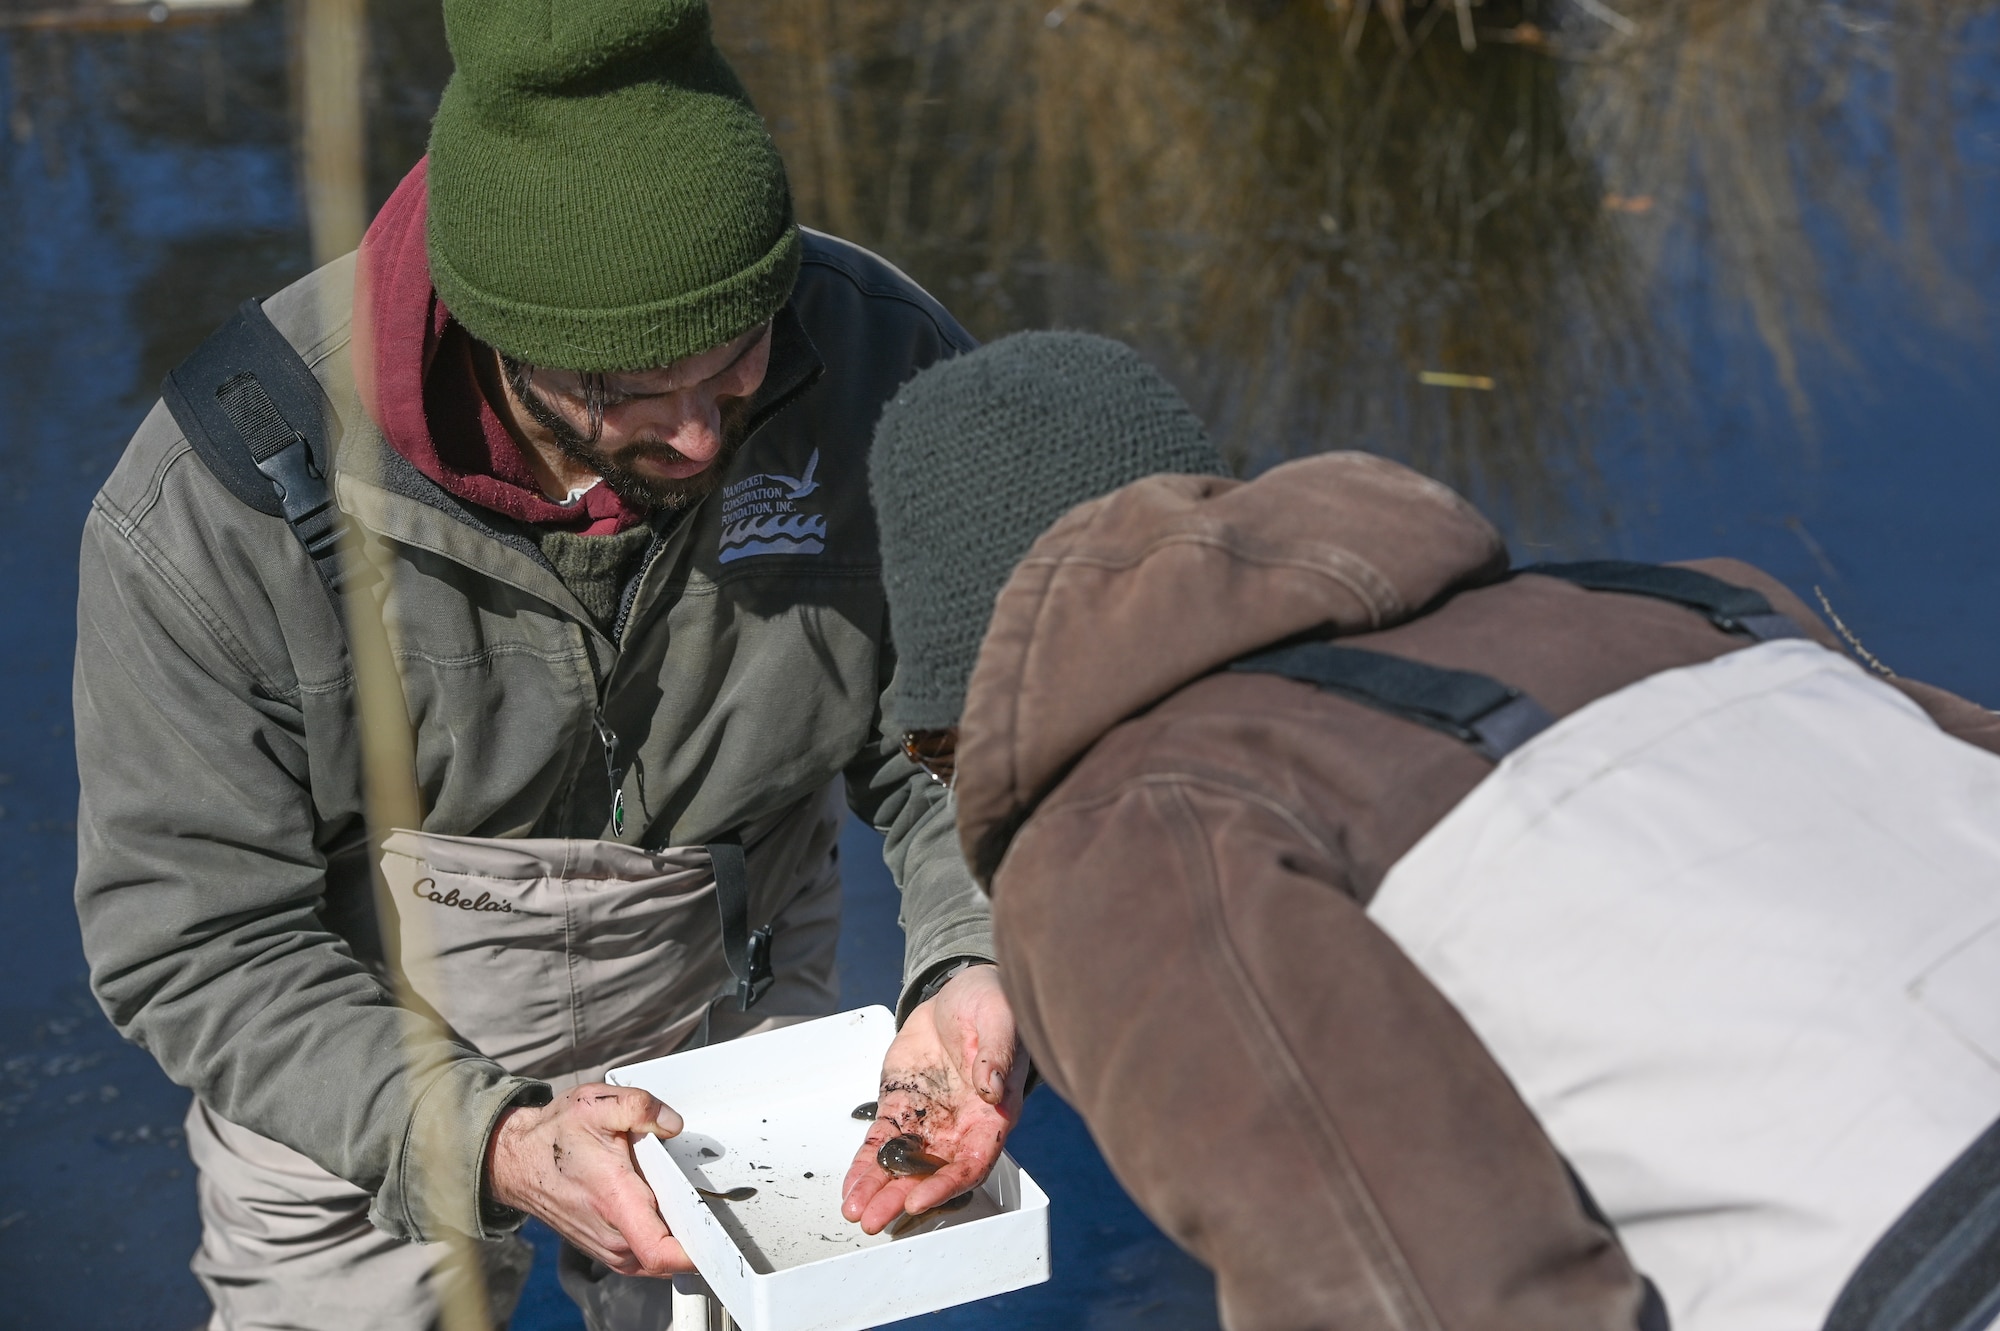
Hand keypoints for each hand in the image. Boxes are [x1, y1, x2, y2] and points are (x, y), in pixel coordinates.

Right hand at [487, 1083, 693, 1276]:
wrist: (517, 1161)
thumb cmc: (555, 1137)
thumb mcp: (596, 1104)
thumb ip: (641, 1106)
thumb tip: (674, 1123)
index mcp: (616, 1201)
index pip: (661, 1251)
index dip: (695, 1254)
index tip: (719, 1241)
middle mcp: (612, 1234)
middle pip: (669, 1255)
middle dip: (693, 1231)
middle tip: (707, 1202)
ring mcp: (608, 1247)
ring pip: (657, 1258)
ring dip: (674, 1235)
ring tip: (680, 1201)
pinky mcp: (605, 1249)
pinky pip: (643, 1255)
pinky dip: (658, 1238)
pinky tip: (661, 1210)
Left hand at [841, 964, 1027, 1233]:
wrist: (960, 993)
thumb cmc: (992, 1004)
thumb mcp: (1000, 1019)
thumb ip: (997, 1054)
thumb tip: (991, 1088)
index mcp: (992, 1114)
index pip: (971, 1162)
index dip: (945, 1184)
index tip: (918, 1200)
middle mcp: (960, 1127)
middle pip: (931, 1173)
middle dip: (901, 1198)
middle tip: (875, 1219)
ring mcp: (929, 1120)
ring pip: (902, 1164)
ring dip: (878, 1189)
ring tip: (855, 1211)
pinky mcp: (901, 1107)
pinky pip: (881, 1142)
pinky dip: (865, 1165)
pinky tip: (851, 1186)